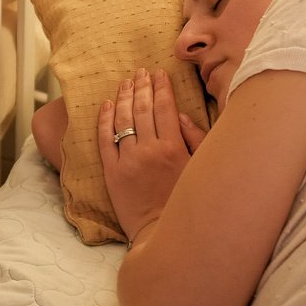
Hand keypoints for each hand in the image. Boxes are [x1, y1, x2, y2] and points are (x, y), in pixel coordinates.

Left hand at [97, 68, 207, 243]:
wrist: (162, 234)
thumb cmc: (186, 202)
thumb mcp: (200, 169)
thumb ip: (195, 139)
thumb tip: (181, 114)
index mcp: (174, 147)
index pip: (165, 107)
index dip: (161, 87)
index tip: (159, 73)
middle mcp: (149, 150)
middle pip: (142, 109)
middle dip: (142, 86)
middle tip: (141, 71)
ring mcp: (128, 160)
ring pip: (123, 119)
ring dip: (124, 96)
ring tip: (125, 81)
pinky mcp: (111, 173)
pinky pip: (104, 140)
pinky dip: (104, 120)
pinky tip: (107, 105)